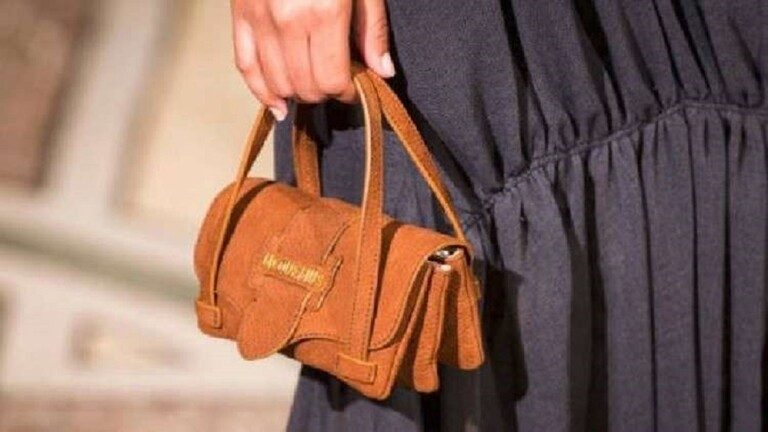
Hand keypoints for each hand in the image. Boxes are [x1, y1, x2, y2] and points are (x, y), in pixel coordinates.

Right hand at [231, 0, 393, 120]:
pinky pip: (245, 65)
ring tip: (311, 91)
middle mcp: (286, 21)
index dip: (345, 91)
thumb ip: (371, 29)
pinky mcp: (240, 15)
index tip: (354, 86)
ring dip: (296, 94)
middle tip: (335, 83)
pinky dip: (260, 90)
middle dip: (323, 93)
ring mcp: (258, 19)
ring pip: (275, 82)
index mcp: (322, 13)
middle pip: (303, 85)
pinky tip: (276, 105)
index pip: (330, 79)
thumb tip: (383, 73)